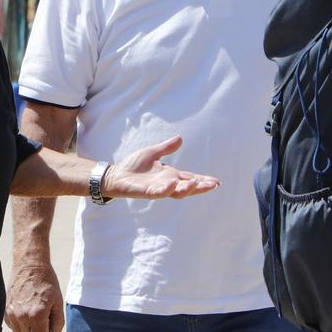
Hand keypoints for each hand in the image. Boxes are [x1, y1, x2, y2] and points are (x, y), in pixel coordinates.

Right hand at [5, 263, 64, 331]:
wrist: (30, 265)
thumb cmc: (46, 282)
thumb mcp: (58, 302)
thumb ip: (58, 322)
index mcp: (36, 315)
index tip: (49, 325)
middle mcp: (22, 316)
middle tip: (43, 317)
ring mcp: (11, 313)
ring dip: (28, 329)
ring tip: (34, 313)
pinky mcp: (6, 310)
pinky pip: (12, 326)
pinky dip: (19, 323)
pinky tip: (25, 310)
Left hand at [100, 137, 220, 199]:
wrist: (114, 175)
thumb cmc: (132, 166)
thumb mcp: (152, 153)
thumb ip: (166, 148)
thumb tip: (180, 139)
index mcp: (170, 175)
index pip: (189, 178)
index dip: (202, 180)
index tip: (216, 181)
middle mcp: (166, 184)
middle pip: (187, 188)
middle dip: (200, 187)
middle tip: (214, 185)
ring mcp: (157, 189)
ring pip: (176, 192)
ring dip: (187, 189)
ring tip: (197, 183)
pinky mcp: (146, 192)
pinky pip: (158, 192)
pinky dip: (166, 188)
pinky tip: (173, 183)